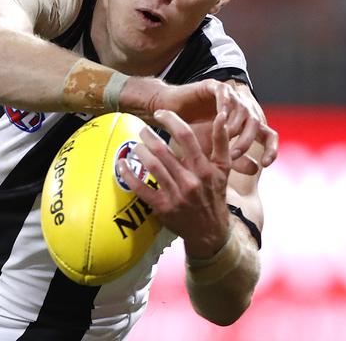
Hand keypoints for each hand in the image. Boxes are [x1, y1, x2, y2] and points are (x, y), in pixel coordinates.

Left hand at [118, 109, 231, 257]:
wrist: (211, 232)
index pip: (186, 137)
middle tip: (143, 129)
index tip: (160, 113)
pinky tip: (121, 164)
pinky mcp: (163, 208)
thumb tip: (222, 115)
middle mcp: (191, 181)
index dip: (171, 120)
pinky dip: (128, 175)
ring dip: (139, 151)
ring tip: (135, 144)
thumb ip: (222, 142)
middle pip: (164, 150)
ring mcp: (176, 195)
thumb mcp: (224, 170)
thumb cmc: (215, 196)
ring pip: (152, 166)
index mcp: (205, 169)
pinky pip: (141, 188)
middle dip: (149, 135)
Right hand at [149, 79, 277, 171]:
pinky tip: (219, 117)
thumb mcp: (212, 153)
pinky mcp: (214, 86)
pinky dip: (224, 105)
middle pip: (256, 123)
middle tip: (233, 154)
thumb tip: (256, 170)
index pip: (268, 135)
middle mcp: (241, 108)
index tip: (265, 164)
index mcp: (246, 125)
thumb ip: (233, 160)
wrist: (166, 117)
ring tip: (224, 139)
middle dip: (247, 141)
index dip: (271, 148)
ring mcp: (229, 96)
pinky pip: (225, 93)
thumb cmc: (191, 136)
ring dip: (235, 126)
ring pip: (243, 109)